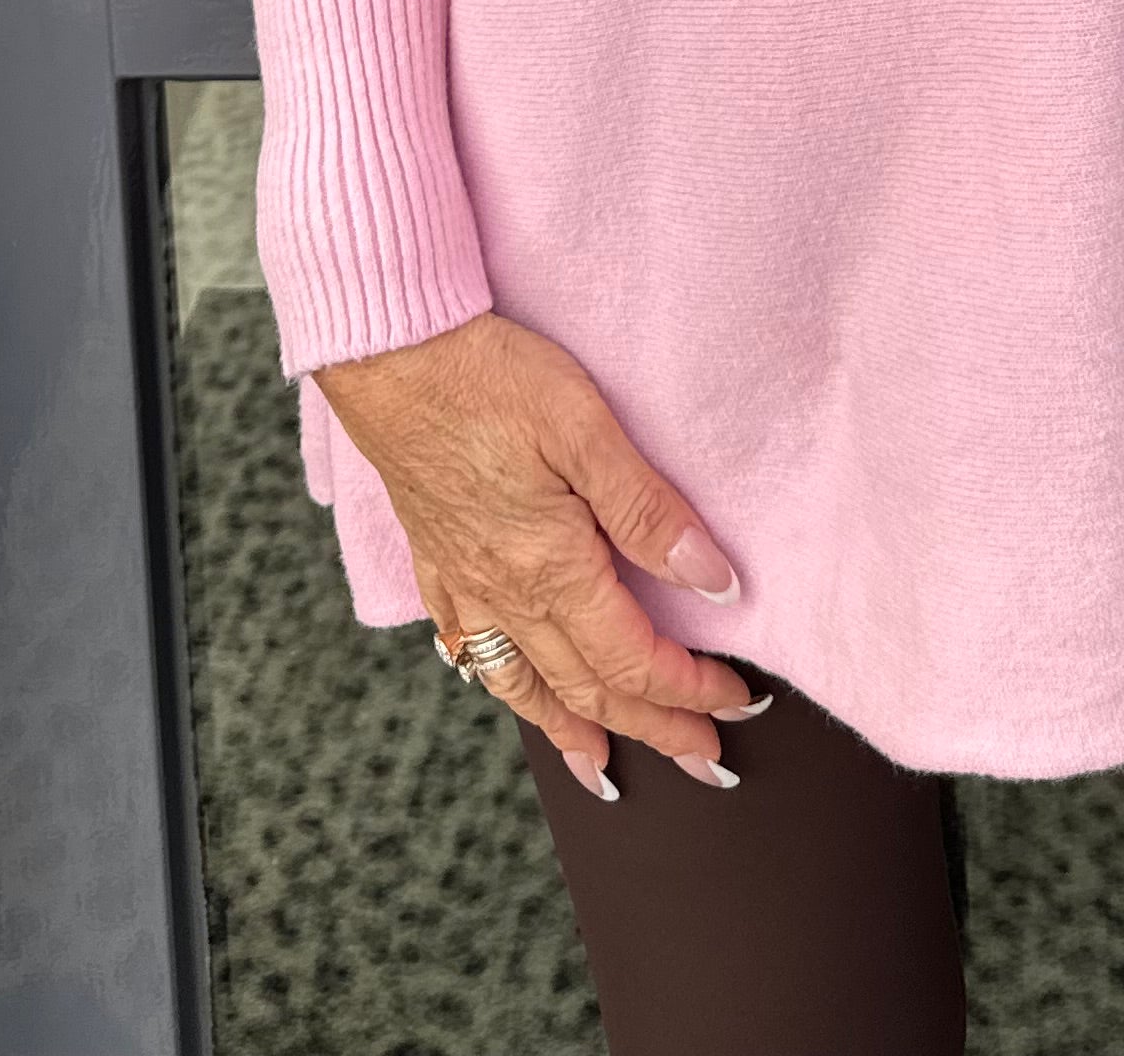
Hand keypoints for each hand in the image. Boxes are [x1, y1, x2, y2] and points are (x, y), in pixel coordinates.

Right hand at [316, 311, 761, 794]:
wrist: (388, 354)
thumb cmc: (488, 378)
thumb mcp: (586, 428)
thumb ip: (649, 510)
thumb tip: (714, 582)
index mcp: (551, 569)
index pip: (634, 660)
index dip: (690, 689)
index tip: (735, 700)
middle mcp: (506, 596)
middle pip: (591, 690)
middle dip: (654, 729)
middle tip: (704, 758)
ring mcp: (465, 585)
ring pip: (528, 686)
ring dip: (577, 731)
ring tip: (608, 768)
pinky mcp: (437, 562)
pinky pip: (475, 653)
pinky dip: (508, 692)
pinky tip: (518, 694)